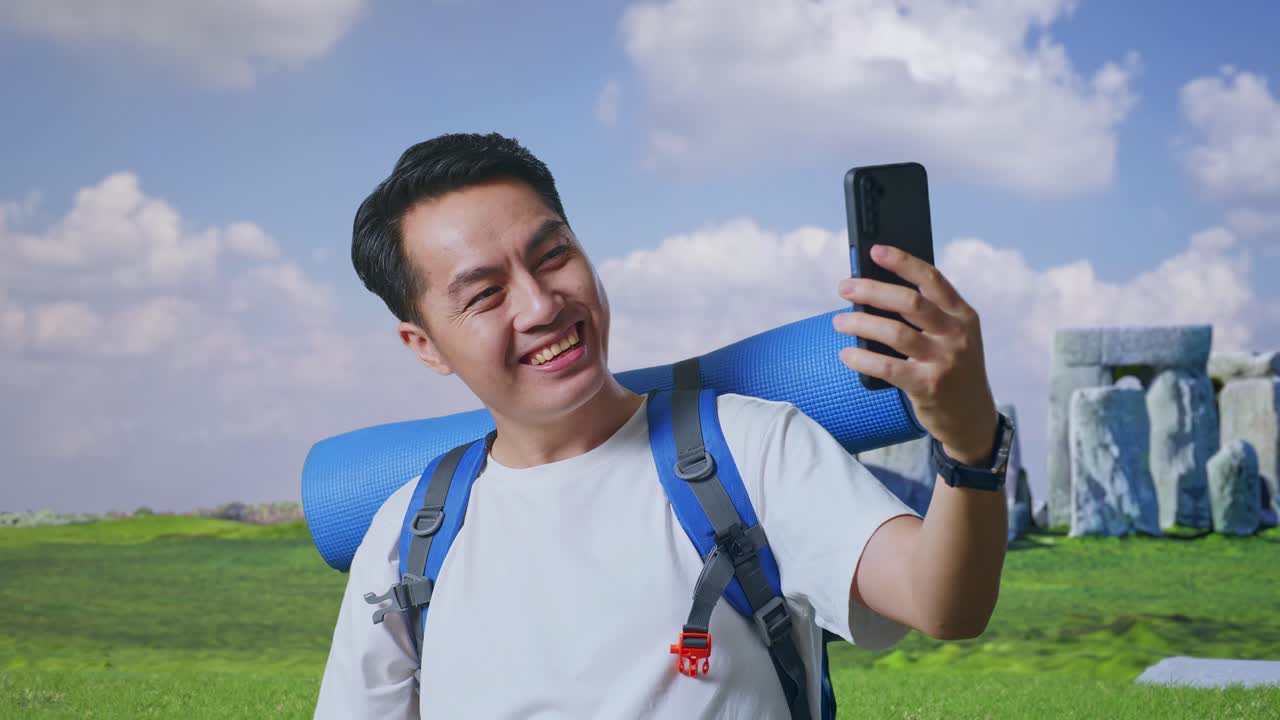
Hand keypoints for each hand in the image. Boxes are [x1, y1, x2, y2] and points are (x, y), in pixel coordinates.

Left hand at [833, 244, 997, 463]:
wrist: (971, 418)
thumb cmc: (953, 369)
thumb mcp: (952, 337)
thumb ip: (927, 315)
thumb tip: (877, 291)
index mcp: (962, 315)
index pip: (931, 279)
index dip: (902, 262)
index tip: (875, 250)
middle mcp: (956, 334)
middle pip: (909, 302)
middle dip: (872, 290)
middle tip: (845, 287)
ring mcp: (943, 361)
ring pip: (894, 332)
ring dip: (861, 323)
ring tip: (840, 322)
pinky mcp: (927, 386)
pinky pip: (887, 367)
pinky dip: (862, 358)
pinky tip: (846, 354)